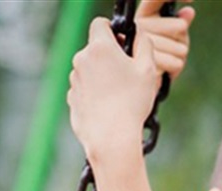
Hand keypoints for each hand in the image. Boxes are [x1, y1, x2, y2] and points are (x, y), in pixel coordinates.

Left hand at [68, 18, 159, 160]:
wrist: (111, 137)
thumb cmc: (132, 102)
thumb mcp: (149, 69)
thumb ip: (144, 45)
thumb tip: (138, 36)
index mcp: (100, 48)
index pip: (100, 23)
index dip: (114, 31)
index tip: (125, 45)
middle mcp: (82, 59)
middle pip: (96, 48)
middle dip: (111, 56)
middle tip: (130, 75)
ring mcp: (74, 79)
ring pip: (91, 68)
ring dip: (104, 75)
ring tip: (121, 95)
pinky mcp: (72, 96)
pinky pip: (86, 87)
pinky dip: (96, 92)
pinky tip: (110, 106)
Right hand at [136, 0, 194, 79]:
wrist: (143, 84)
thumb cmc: (161, 57)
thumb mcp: (174, 38)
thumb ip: (179, 23)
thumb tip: (189, 11)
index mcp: (145, 14)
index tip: (191, 0)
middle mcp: (136, 25)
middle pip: (178, 25)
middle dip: (181, 38)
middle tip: (176, 47)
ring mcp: (136, 43)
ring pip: (178, 46)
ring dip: (178, 54)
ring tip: (170, 58)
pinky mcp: (141, 63)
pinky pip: (174, 61)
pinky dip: (175, 65)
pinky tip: (167, 67)